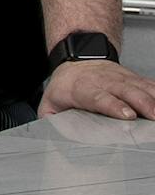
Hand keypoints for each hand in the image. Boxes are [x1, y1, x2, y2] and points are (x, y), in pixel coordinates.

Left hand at [39, 59, 154, 120]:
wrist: (77, 60)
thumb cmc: (67, 86)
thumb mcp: (51, 102)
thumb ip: (50, 119)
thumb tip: (50, 135)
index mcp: (83, 88)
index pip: (98, 97)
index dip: (113, 105)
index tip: (126, 115)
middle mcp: (104, 81)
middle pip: (126, 90)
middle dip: (141, 103)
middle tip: (153, 116)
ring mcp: (122, 78)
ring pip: (141, 87)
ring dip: (154, 99)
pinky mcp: (134, 79)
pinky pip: (150, 85)